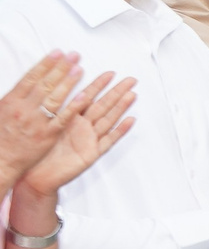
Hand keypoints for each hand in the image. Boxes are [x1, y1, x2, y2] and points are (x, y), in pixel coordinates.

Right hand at [0, 53, 80, 190]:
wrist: (0, 161)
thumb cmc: (0, 136)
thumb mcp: (0, 111)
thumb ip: (15, 96)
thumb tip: (26, 82)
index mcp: (11, 101)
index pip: (31, 77)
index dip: (46, 64)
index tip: (57, 53)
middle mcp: (24, 109)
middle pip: (45, 84)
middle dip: (61, 68)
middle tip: (73, 56)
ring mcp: (37, 122)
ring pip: (55, 98)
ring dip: (69, 82)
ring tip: (79, 69)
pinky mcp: (48, 135)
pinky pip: (64, 118)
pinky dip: (74, 106)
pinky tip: (84, 95)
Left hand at [21, 72, 136, 196]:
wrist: (35, 175)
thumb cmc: (37, 151)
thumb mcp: (45, 125)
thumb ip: (57, 109)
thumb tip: (59, 87)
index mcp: (70, 118)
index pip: (88, 97)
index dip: (99, 85)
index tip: (109, 73)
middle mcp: (82, 127)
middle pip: (103, 105)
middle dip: (117, 92)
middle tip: (130, 80)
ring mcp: (89, 140)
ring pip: (108, 119)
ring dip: (121, 107)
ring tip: (132, 95)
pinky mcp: (92, 153)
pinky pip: (108, 140)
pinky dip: (120, 131)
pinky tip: (130, 120)